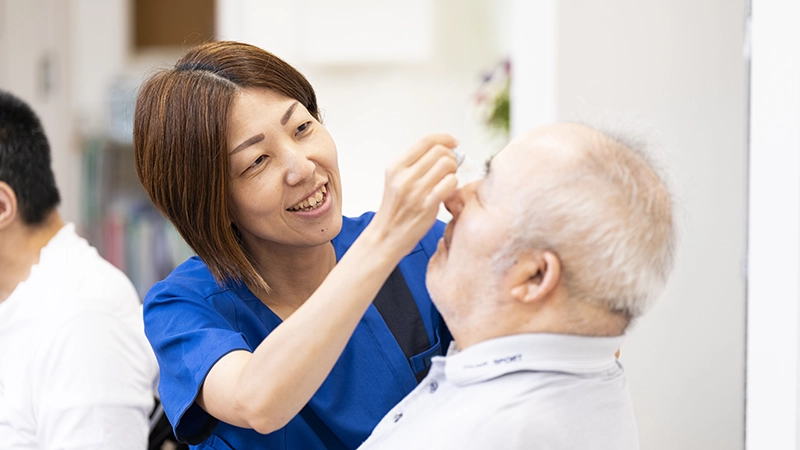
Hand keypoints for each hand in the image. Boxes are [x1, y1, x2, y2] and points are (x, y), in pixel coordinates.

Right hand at [370, 134, 458, 255]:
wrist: (386, 236)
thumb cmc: (395, 209)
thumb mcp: (396, 180)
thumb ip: (415, 165)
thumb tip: (442, 151)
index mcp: (396, 167)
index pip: (426, 141)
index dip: (444, 138)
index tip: (453, 142)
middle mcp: (404, 177)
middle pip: (439, 152)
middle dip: (451, 156)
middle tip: (451, 165)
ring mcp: (415, 192)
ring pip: (447, 165)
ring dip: (453, 171)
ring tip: (447, 179)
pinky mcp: (426, 206)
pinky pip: (450, 184)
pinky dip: (453, 184)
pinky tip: (447, 190)